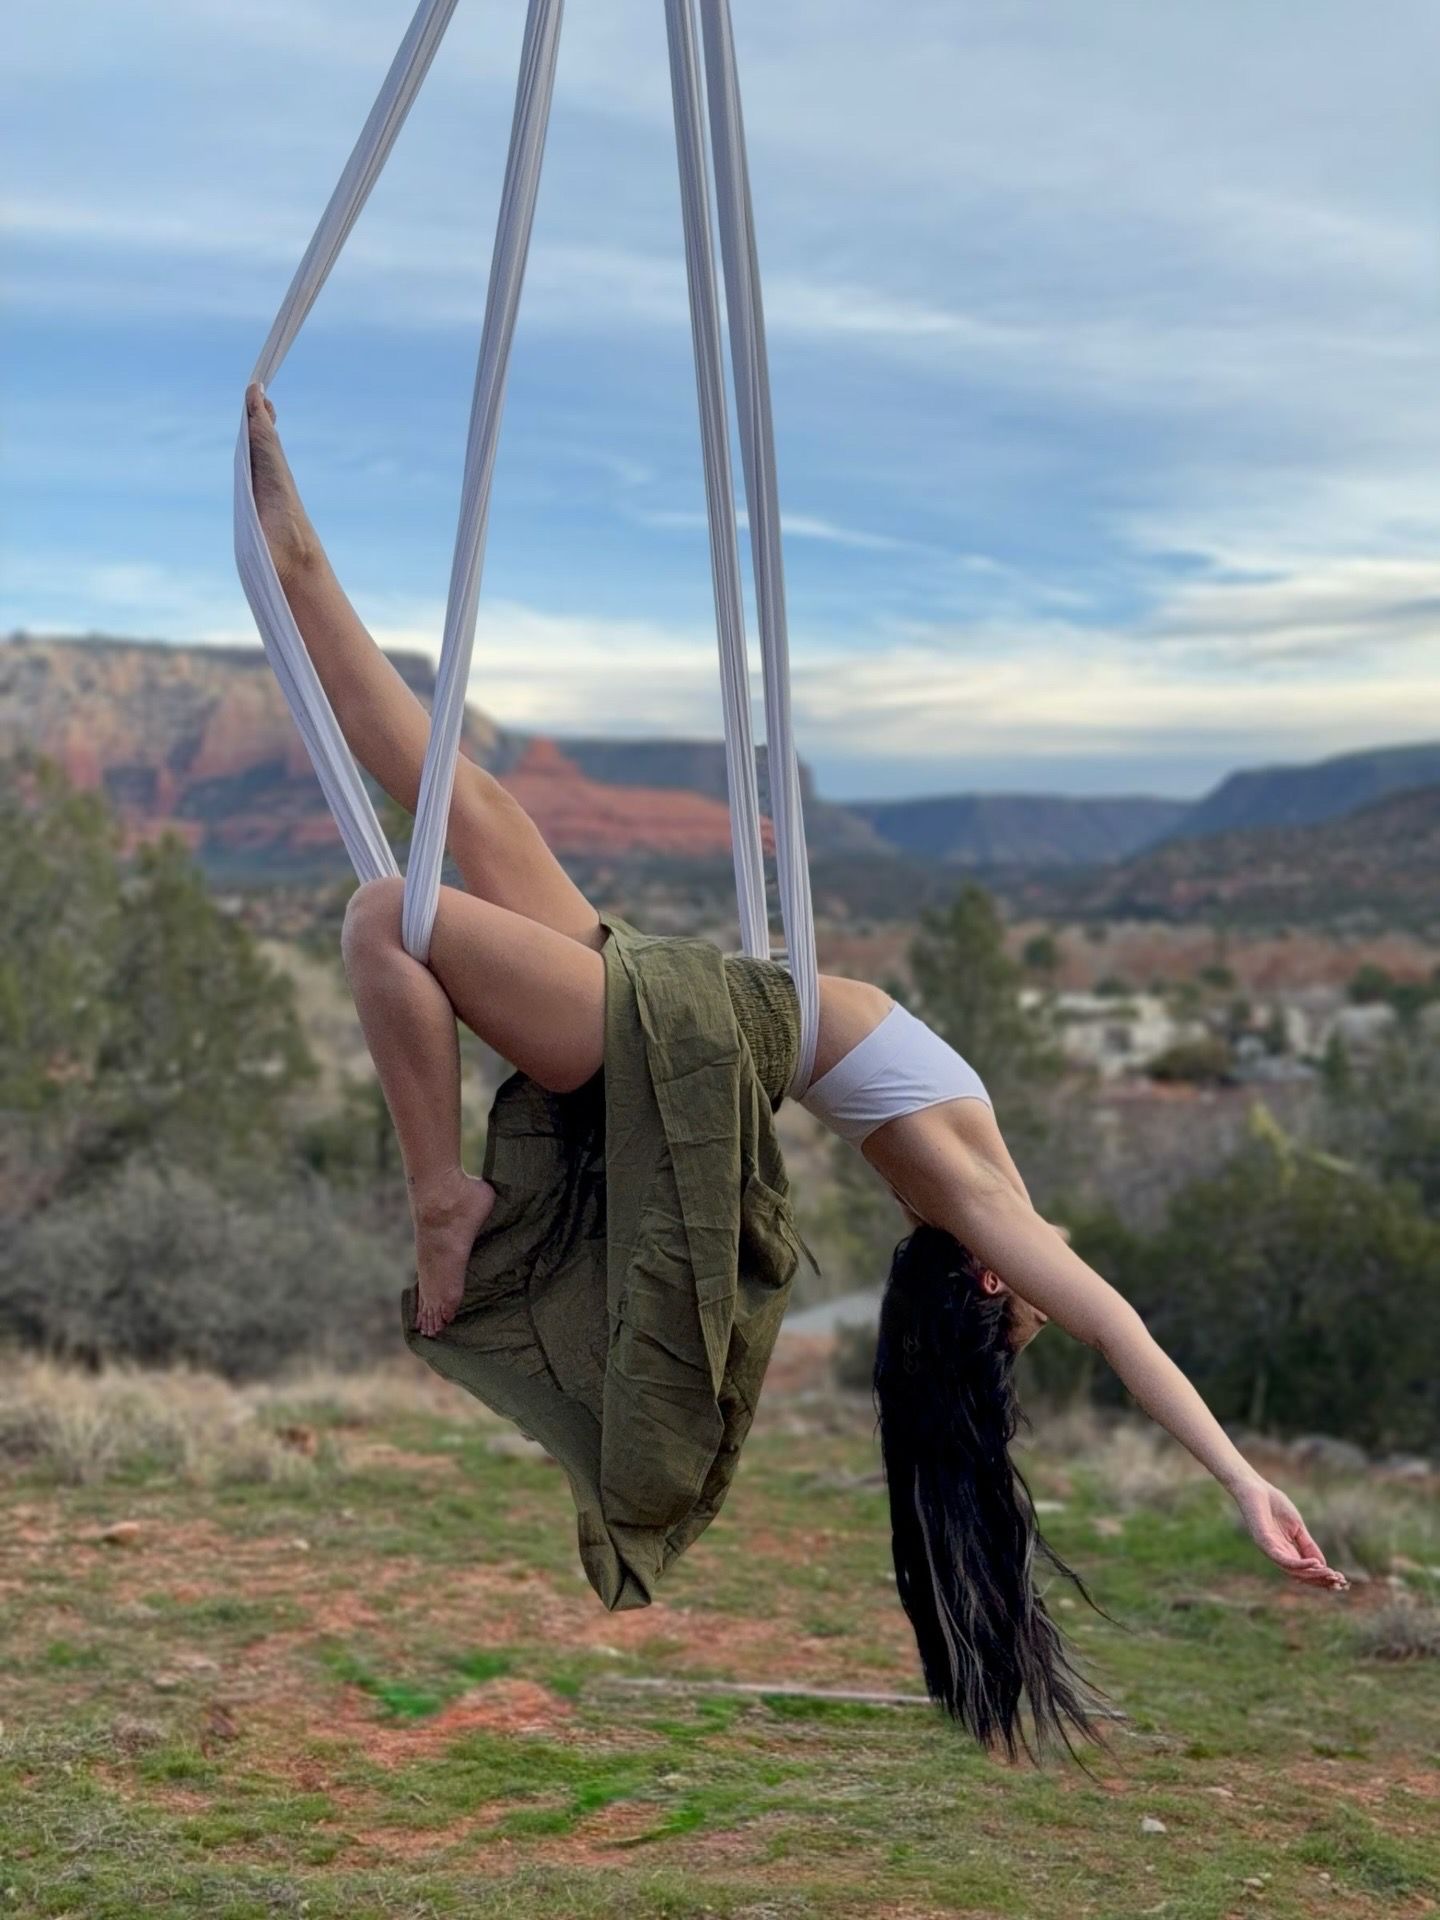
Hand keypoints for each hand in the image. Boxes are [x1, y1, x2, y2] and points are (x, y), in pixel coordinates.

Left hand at [1231, 1477, 1348, 1589]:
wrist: (1255, 1488)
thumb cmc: (1275, 1505)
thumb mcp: (1298, 1528)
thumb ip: (1308, 1546)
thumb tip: (1323, 1566)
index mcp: (1285, 1551)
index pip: (1305, 1570)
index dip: (1323, 1577)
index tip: (1341, 1580)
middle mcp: (1277, 1554)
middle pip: (1301, 1575)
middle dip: (1321, 1580)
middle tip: (1339, 1582)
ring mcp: (1270, 1550)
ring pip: (1294, 1571)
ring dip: (1314, 1575)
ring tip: (1331, 1575)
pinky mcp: (1264, 1543)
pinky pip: (1283, 1559)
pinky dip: (1300, 1564)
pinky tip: (1316, 1564)